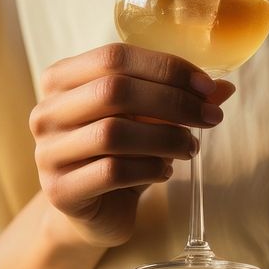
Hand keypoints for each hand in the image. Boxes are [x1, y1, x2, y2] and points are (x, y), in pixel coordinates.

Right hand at [30, 42, 235, 247]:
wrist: (92, 211)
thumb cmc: (118, 154)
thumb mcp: (145, 119)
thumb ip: (176, 98)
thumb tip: (223, 88)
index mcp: (60, 80)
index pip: (113, 57)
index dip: (165, 67)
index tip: (206, 87)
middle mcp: (46, 112)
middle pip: (113, 90)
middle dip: (173, 102)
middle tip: (209, 118)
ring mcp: (47, 152)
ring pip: (113, 133)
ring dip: (165, 138)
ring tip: (190, 147)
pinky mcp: (60, 191)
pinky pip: (112, 172)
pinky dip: (149, 169)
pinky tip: (166, 171)